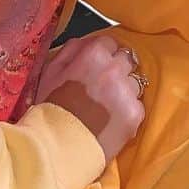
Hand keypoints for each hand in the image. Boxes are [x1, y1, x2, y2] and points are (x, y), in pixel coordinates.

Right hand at [35, 32, 144, 163]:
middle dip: (117, 70)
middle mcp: (114, 68)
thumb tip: (88, 41)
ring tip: (107, 107)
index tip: (97, 68)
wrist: (57, 147)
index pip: (110, 42)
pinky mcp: (135, 114)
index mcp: (93, 54)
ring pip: (135, 82)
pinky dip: (128, 111)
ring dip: (124, 90)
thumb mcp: (51, 70)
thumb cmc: (50, 108)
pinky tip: (112, 121)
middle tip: (103, 87)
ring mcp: (127, 91)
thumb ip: (72, 49)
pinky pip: (138, 105)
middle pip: (126, 60)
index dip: (103, 55)